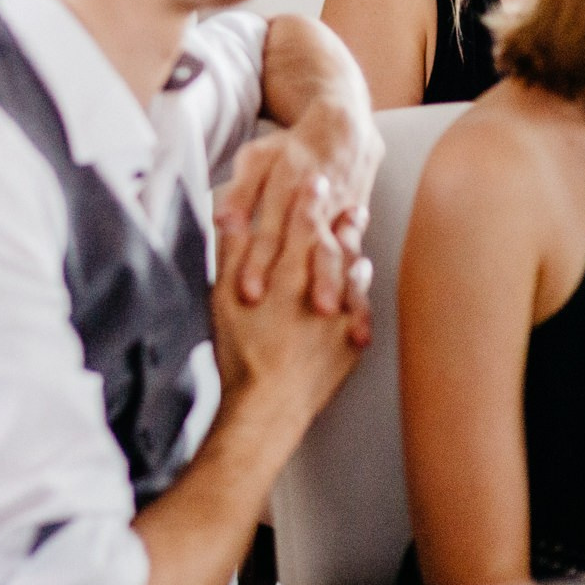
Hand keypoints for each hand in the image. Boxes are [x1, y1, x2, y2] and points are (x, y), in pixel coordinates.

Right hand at [213, 181, 363, 422]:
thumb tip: (232, 217)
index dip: (306, 200)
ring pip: (350, 268)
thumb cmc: (240, 352)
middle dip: (336, 216)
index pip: (298, 226)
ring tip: (357, 224)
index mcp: (283, 275)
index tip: (314, 179)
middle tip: (346, 192)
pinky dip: (361, 282)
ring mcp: (338, 316)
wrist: (268, 404)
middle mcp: (316, 289)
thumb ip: (232, 254)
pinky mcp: (348, 342)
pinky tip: (363, 271)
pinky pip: (362, 302)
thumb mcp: (221, 297)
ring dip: (353, 243)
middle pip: (330, 243)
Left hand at [216, 103, 378, 311]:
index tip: (249, 293)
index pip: (269, 232)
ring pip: (339, 255)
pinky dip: (358, 286)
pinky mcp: (356, 226)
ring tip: (333, 314)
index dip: (258, 262)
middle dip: (307, 281)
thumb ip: (239, 191)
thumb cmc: (290, 150)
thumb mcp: (257, 159)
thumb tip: (221, 220)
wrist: (344, 132)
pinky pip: (358, 257)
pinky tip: (358, 317)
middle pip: (310, 247)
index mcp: (287, 186)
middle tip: (297, 317)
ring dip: (336, 285)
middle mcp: (316, 205)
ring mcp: (340, 216)